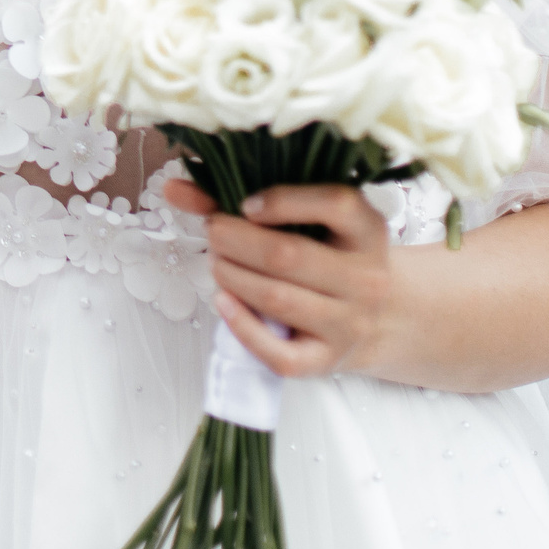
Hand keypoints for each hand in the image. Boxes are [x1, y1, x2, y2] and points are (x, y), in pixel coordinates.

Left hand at [161, 177, 395, 377]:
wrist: (375, 319)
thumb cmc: (326, 256)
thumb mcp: (307, 221)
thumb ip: (239, 198)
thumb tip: (174, 188)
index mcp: (367, 231)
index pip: (338, 204)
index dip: (285, 200)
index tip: (245, 204)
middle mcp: (367, 278)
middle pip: (289, 255)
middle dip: (235, 240)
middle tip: (213, 232)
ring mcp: (350, 324)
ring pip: (277, 299)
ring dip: (231, 276)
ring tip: (216, 262)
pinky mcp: (327, 361)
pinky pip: (279, 353)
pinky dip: (242, 327)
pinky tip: (222, 301)